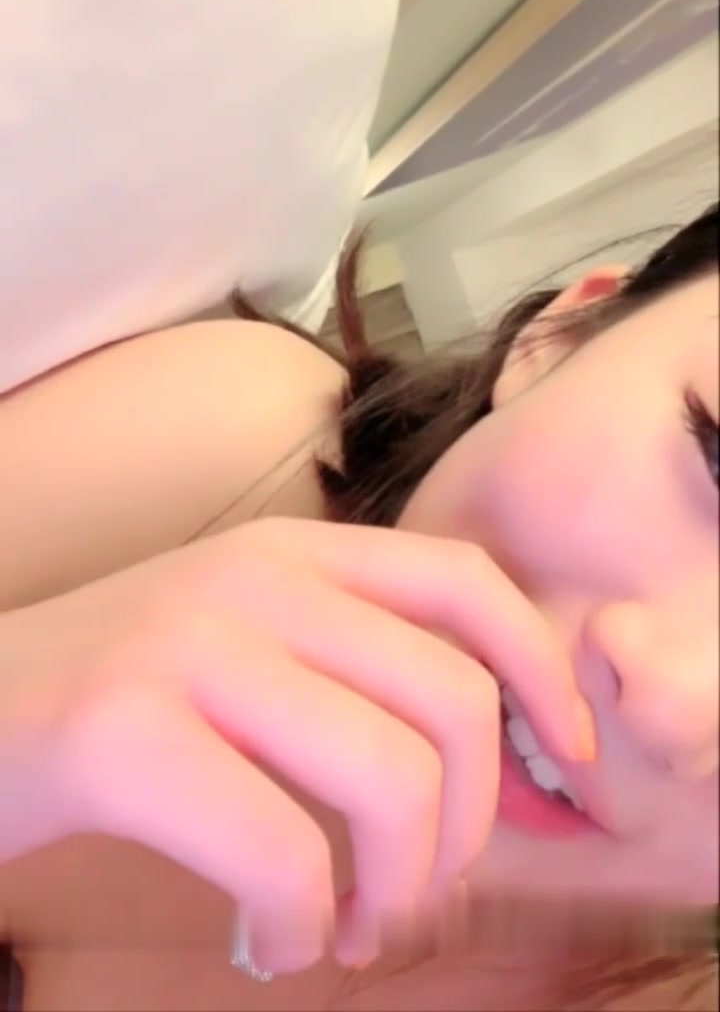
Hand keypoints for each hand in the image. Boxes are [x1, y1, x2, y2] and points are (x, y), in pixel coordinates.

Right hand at [0, 518, 592, 972]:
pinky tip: (266, 940)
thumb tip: (490, 766)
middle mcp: (251, 580)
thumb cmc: (115, 697)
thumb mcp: (244, 644)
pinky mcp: (123, 736)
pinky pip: (284, 857)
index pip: (465, 581)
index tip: (563, 765)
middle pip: (452, 703)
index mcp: (291, 553)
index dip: (540, 673)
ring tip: (343, 929)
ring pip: (390, 780)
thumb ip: (349, 668)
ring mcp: (187, 649)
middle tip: (406, 897)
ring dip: (391, 893)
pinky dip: (301, 928)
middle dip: (463, 834)